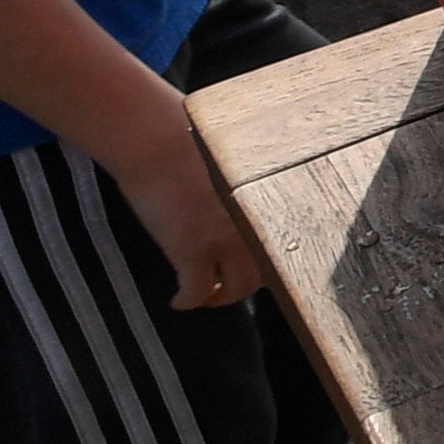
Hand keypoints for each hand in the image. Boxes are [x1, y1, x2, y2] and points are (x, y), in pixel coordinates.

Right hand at [114, 126, 273, 309]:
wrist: (158, 142)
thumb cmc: (189, 142)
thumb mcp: (234, 168)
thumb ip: (245, 191)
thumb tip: (241, 202)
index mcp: (266, 204)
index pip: (286, 245)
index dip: (271, 262)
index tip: (257, 267)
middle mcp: (254, 225)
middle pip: (263, 274)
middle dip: (245, 286)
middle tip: (228, 286)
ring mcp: (225, 240)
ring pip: (237, 289)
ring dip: (221, 298)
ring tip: (205, 296)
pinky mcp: (192, 251)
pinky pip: (196, 291)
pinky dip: (188, 301)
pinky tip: (179, 301)